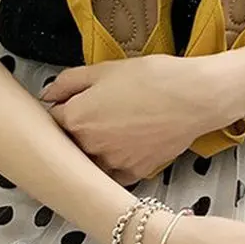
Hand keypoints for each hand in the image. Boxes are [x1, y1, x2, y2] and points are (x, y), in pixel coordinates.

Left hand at [42, 55, 228, 183]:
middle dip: (79, 132)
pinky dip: (117, 164)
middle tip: (100, 116)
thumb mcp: (105, 69)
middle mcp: (91, 145)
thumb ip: (69, 82)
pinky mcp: (136, 172)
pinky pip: (116, 174)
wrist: (195, 97)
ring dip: (97, 151)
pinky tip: (129, 146)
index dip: (62, 111)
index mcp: (77, 118)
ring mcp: (113, 162)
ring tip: (117, 131)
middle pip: (70, 145)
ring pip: (92, 162)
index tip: (73, 106)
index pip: (52, 121)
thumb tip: (49, 94)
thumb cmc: (154, 79)